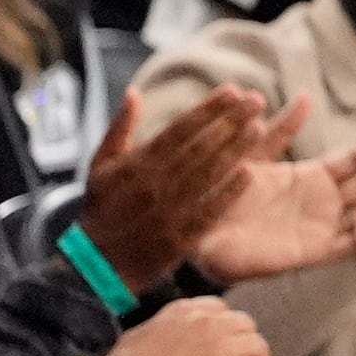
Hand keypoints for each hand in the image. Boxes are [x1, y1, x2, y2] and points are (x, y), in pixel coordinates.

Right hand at [80, 87, 270, 286]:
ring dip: (234, 151)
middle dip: (229, 122)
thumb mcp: (100, 167)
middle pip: (198, 148)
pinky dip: (228, 194)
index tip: (233, 90)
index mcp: (136, 165)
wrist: (97, 265)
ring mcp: (168, 212)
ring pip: (206, 175)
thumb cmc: (102, 209)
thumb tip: (135, 93)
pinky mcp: (179, 238)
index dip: (207, 110)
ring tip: (258, 126)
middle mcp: (153, 185)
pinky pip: (208, 212)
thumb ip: (119, 129)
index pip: (179, 130)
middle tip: (256, 101)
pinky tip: (250, 175)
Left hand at [193, 108, 355, 281]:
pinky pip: (349, 243)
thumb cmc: (220, 195)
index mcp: (312, 179)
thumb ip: (281, 131)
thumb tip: (305, 98)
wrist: (196, 232)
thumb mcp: (252, 155)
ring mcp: (322, 228)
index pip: (355, 161)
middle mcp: (323, 204)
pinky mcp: (313, 252)